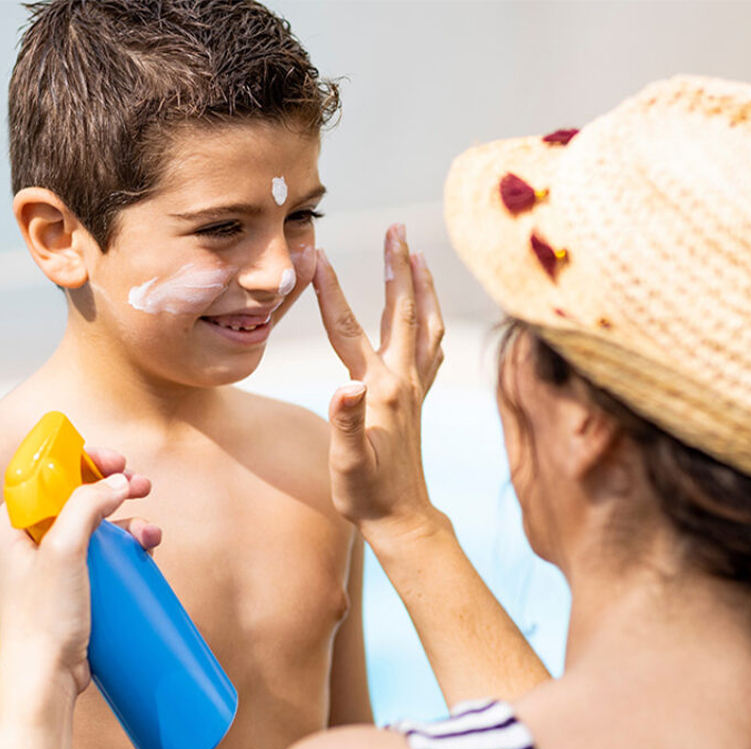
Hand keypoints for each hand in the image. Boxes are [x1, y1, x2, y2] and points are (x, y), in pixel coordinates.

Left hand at [0, 448, 161, 702]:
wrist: (45, 682)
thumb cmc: (43, 619)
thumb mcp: (64, 550)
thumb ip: (86, 505)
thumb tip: (117, 480)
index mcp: (8, 525)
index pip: (44, 473)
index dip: (81, 460)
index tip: (114, 460)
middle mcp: (25, 540)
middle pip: (74, 495)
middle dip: (112, 487)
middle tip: (141, 485)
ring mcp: (49, 564)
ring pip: (94, 524)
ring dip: (127, 518)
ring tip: (150, 531)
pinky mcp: (71, 587)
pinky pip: (102, 553)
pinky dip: (126, 545)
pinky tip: (145, 548)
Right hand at [312, 224, 446, 543]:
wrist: (402, 518)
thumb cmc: (367, 493)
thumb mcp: (346, 462)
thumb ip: (344, 422)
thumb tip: (343, 386)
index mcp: (378, 389)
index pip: (348, 329)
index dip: (331, 291)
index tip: (318, 254)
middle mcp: (402, 381)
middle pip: (403, 311)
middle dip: (398, 265)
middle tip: (396, 227)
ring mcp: (415, 389)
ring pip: (426, 324)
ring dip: (422, 286)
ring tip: (419, 255)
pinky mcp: (419, 401)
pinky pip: (432, 349)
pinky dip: (432, 321)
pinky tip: (429, 317)